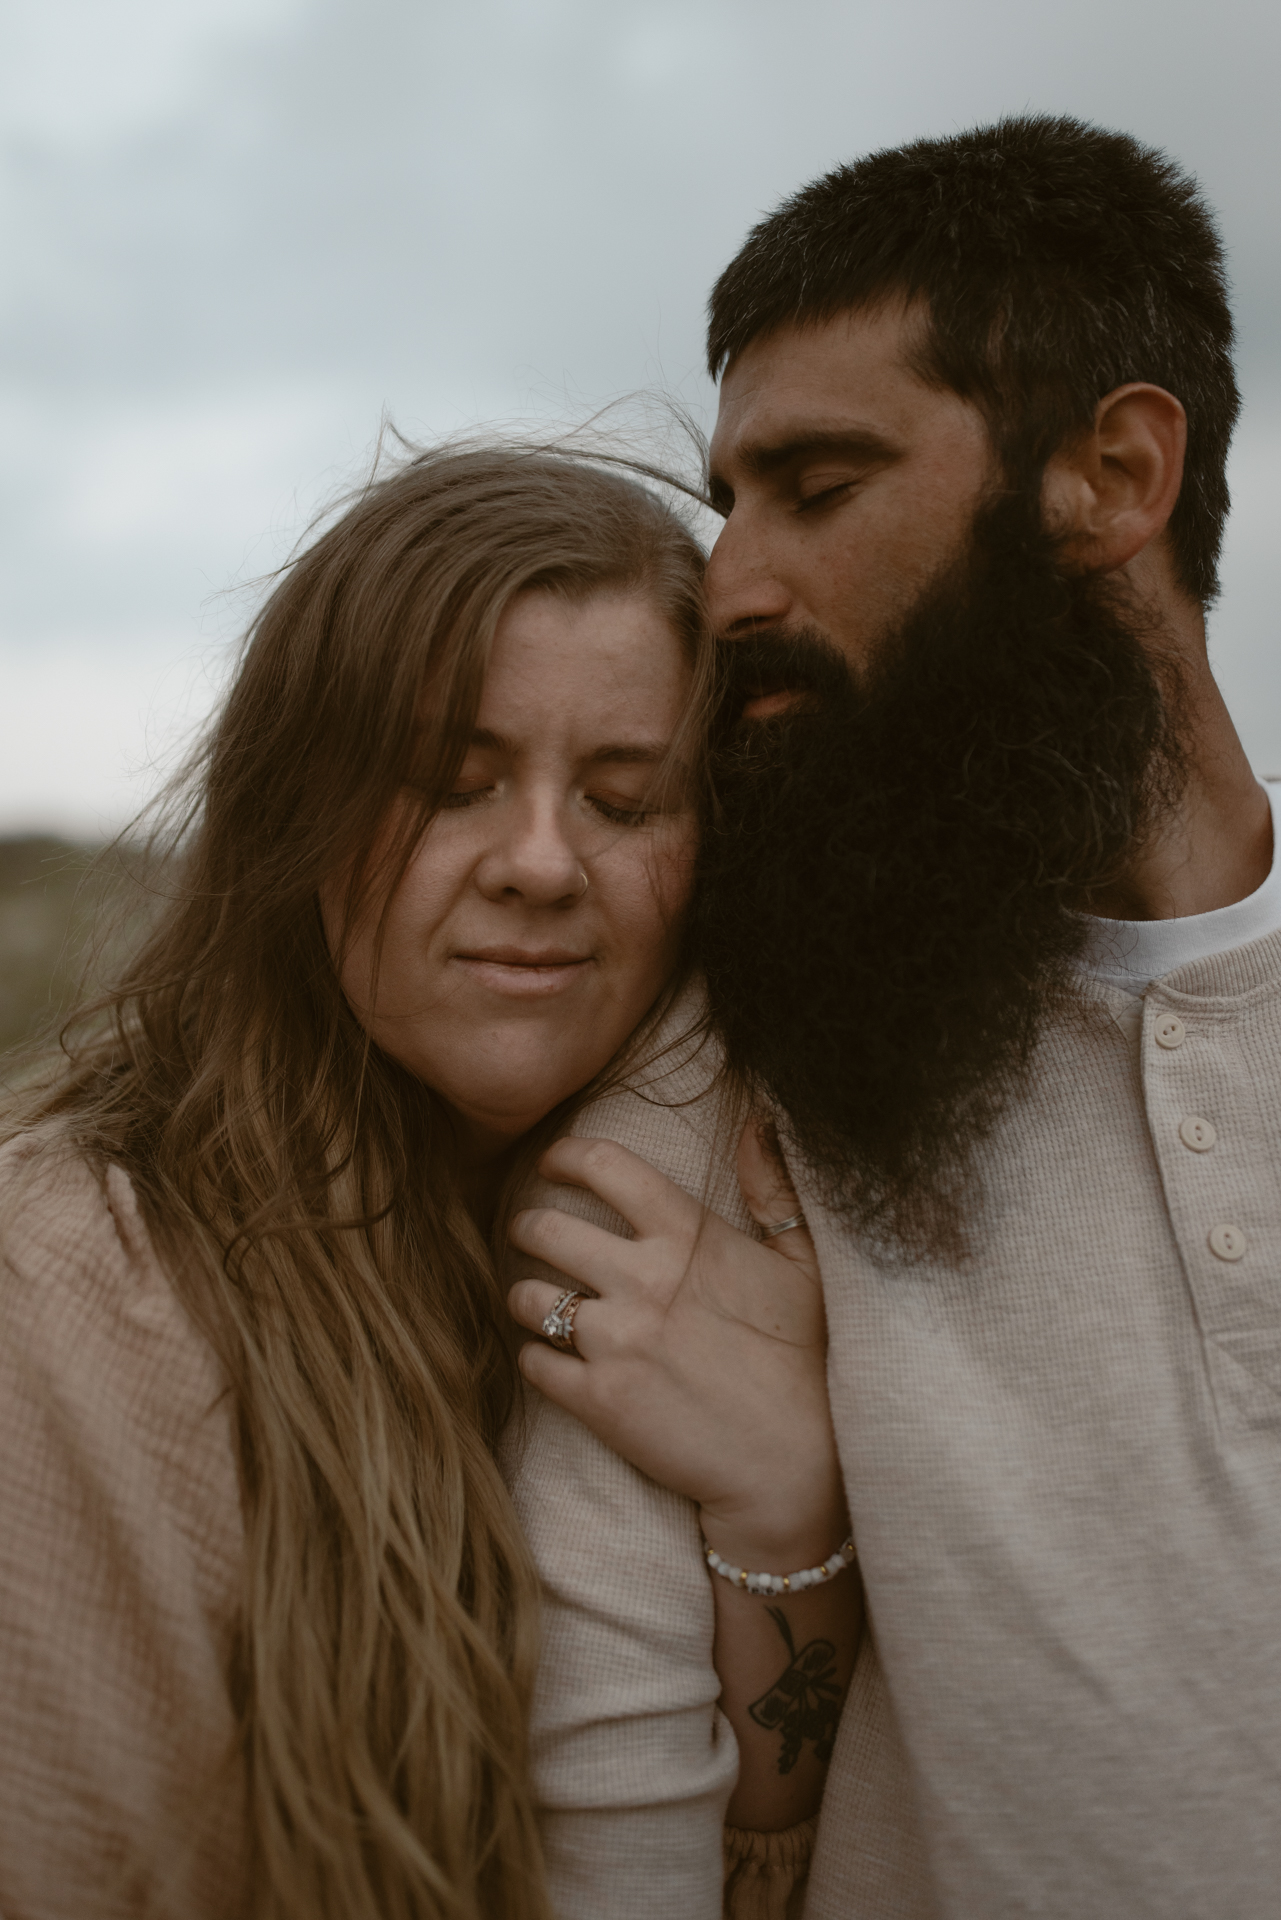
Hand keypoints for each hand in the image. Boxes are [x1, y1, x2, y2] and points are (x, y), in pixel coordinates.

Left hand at [507, 1119, 843, 1568]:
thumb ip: (773, 1187)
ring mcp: (613, 1341)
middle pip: (541, 1227)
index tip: (551, 1163)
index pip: (600, 1165)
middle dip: (526, 1226)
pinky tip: (553, 1360)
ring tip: (538, 1302)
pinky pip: (532, 1363)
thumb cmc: (808, 1358)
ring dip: (525, 1296)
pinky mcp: (596, 1401)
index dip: (563, 1156)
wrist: (796, 1464)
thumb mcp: (804, 1263)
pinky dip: (535, 1359)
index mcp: (686, 1234)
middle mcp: (640, 1278)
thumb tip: (760, 1119)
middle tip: (530, 1235)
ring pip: (525, 1297)